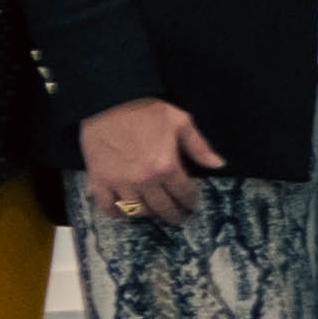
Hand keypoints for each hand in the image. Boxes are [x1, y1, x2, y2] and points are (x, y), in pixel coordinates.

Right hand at [78, 97, 223, 225]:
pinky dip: (116, 213)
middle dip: (174, 214)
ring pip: (137, 210)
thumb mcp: (180, 122)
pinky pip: (107, 206)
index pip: (184, 194)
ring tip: (154, 211)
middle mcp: (144, 180)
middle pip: (163, 207)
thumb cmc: (146, 110)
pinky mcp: (99, 180)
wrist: (109, 101)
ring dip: (148, 213)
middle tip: (179, 217)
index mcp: (166, 166)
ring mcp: (120, 182)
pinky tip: (124, 213)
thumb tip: (218, 165)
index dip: (191, 201)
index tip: (192, 204)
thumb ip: (199, 147)